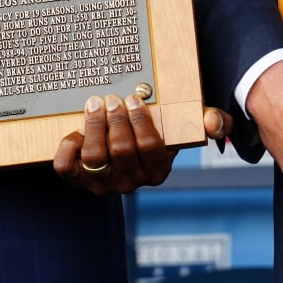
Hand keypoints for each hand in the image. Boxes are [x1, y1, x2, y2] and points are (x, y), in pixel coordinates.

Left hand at [52, 96, 233, 194]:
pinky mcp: (78, 181)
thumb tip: (215, 122)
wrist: (121, 154)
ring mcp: (102, 183)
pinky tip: (74, 132)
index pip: (150, 148)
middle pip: (121, 151)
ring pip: (95, 157)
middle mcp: (130, 182)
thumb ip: (208, 122)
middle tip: (111, 99)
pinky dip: (67, 149)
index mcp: (156, 170)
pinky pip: (67, 169)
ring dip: (94, 127)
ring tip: (94, 105)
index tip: (134, 99)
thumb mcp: (184, 128)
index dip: (140, 122)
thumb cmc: (156, 134)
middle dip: (115, 121)